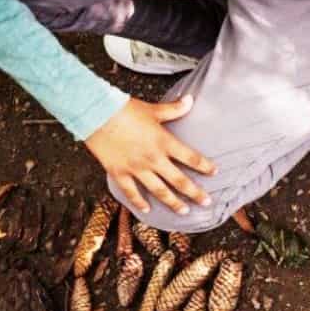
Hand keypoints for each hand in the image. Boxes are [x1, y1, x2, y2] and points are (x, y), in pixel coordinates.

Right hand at [85, 96, 215, 214]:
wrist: (95, 113)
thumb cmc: (123, 109)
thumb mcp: (153, 109)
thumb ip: (174, 109)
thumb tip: (191, 100)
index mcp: (164, 142)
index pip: (191, 158)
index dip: (205, 166)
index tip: (214, 172)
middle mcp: (153, 159)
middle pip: (179, 181)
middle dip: (195, 193)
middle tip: (206, 202)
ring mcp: (136, 168)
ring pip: (159, 191)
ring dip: (173, 202)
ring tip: (184, 211)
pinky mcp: (119, 172)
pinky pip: (131, 192)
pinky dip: (139, 202)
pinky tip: (147, 209)